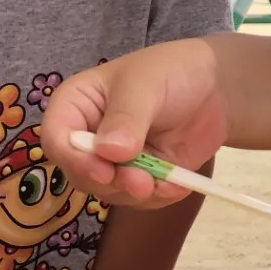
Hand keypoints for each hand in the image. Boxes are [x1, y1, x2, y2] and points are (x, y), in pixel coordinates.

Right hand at [42, 39, 228, 206]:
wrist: (214, 87)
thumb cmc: (171, 71)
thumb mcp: (147, 84)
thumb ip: (127, 117)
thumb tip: (109, 152)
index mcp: (75, 105)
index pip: (56, 139)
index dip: (75, 159)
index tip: (105, 171)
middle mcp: (86, 136)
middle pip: (80, 173)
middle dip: (111, 182)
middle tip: (142, 182)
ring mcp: (113, 160)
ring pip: (108, 191)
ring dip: (134, 193)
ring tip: (165, 182)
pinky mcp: (139, 176)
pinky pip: (138, 199)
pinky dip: (157, 197)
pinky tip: (178, 184)